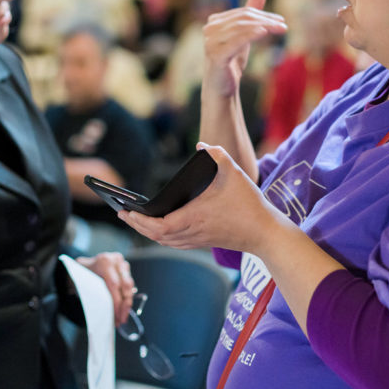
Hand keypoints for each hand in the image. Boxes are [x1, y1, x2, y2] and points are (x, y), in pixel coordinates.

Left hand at [76, 252, 134, 325]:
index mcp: (104, 262)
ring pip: (129, 286)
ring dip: (127, 303)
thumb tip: (103, 311)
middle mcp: (116, 261)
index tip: (116, 316)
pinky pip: (129, 286)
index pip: (114, 284)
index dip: (117, 302)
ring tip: (123, 316)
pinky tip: (123, 308)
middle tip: (122, 319)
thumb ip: (94, 293)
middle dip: (125, 305)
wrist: (82, 266)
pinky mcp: (125, 270)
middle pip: (125, 285)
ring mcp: (122, 264)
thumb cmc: (81, 274)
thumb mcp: (83, 282)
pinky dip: (126, 298)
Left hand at [118, 143, 280, 253]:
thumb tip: (201, 146)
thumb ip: (217, 154)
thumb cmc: (249, 203)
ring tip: (135, 219)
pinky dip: (161, 236)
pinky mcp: (203, 242)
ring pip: (164, 241)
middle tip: (122, 213)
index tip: (127, 211)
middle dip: (136, 225)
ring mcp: (197, 239)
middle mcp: (192, 231)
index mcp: (194, 216)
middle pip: (155, 235)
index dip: (140, 221)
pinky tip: (157, 228)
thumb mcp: (234, 172)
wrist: (265, 232)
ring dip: (147, 232)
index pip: (159, 225)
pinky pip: (175, 242)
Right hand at [203, 0, 286, 97]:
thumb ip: (250, 16)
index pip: (243, 13)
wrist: (221, 88)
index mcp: (214, 22)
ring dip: (263, 26)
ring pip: (241, 28)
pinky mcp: (215, 55)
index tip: (281, 20)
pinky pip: (235, 42)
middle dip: (265, 20)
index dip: (263, 14)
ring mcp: (210, 42)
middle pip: (242, 19)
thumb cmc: (231, 62)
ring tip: (280, 29)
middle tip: (284, 25)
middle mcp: (209, 29)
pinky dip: (250, 35)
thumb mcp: (243, 37)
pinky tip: (264, 32)